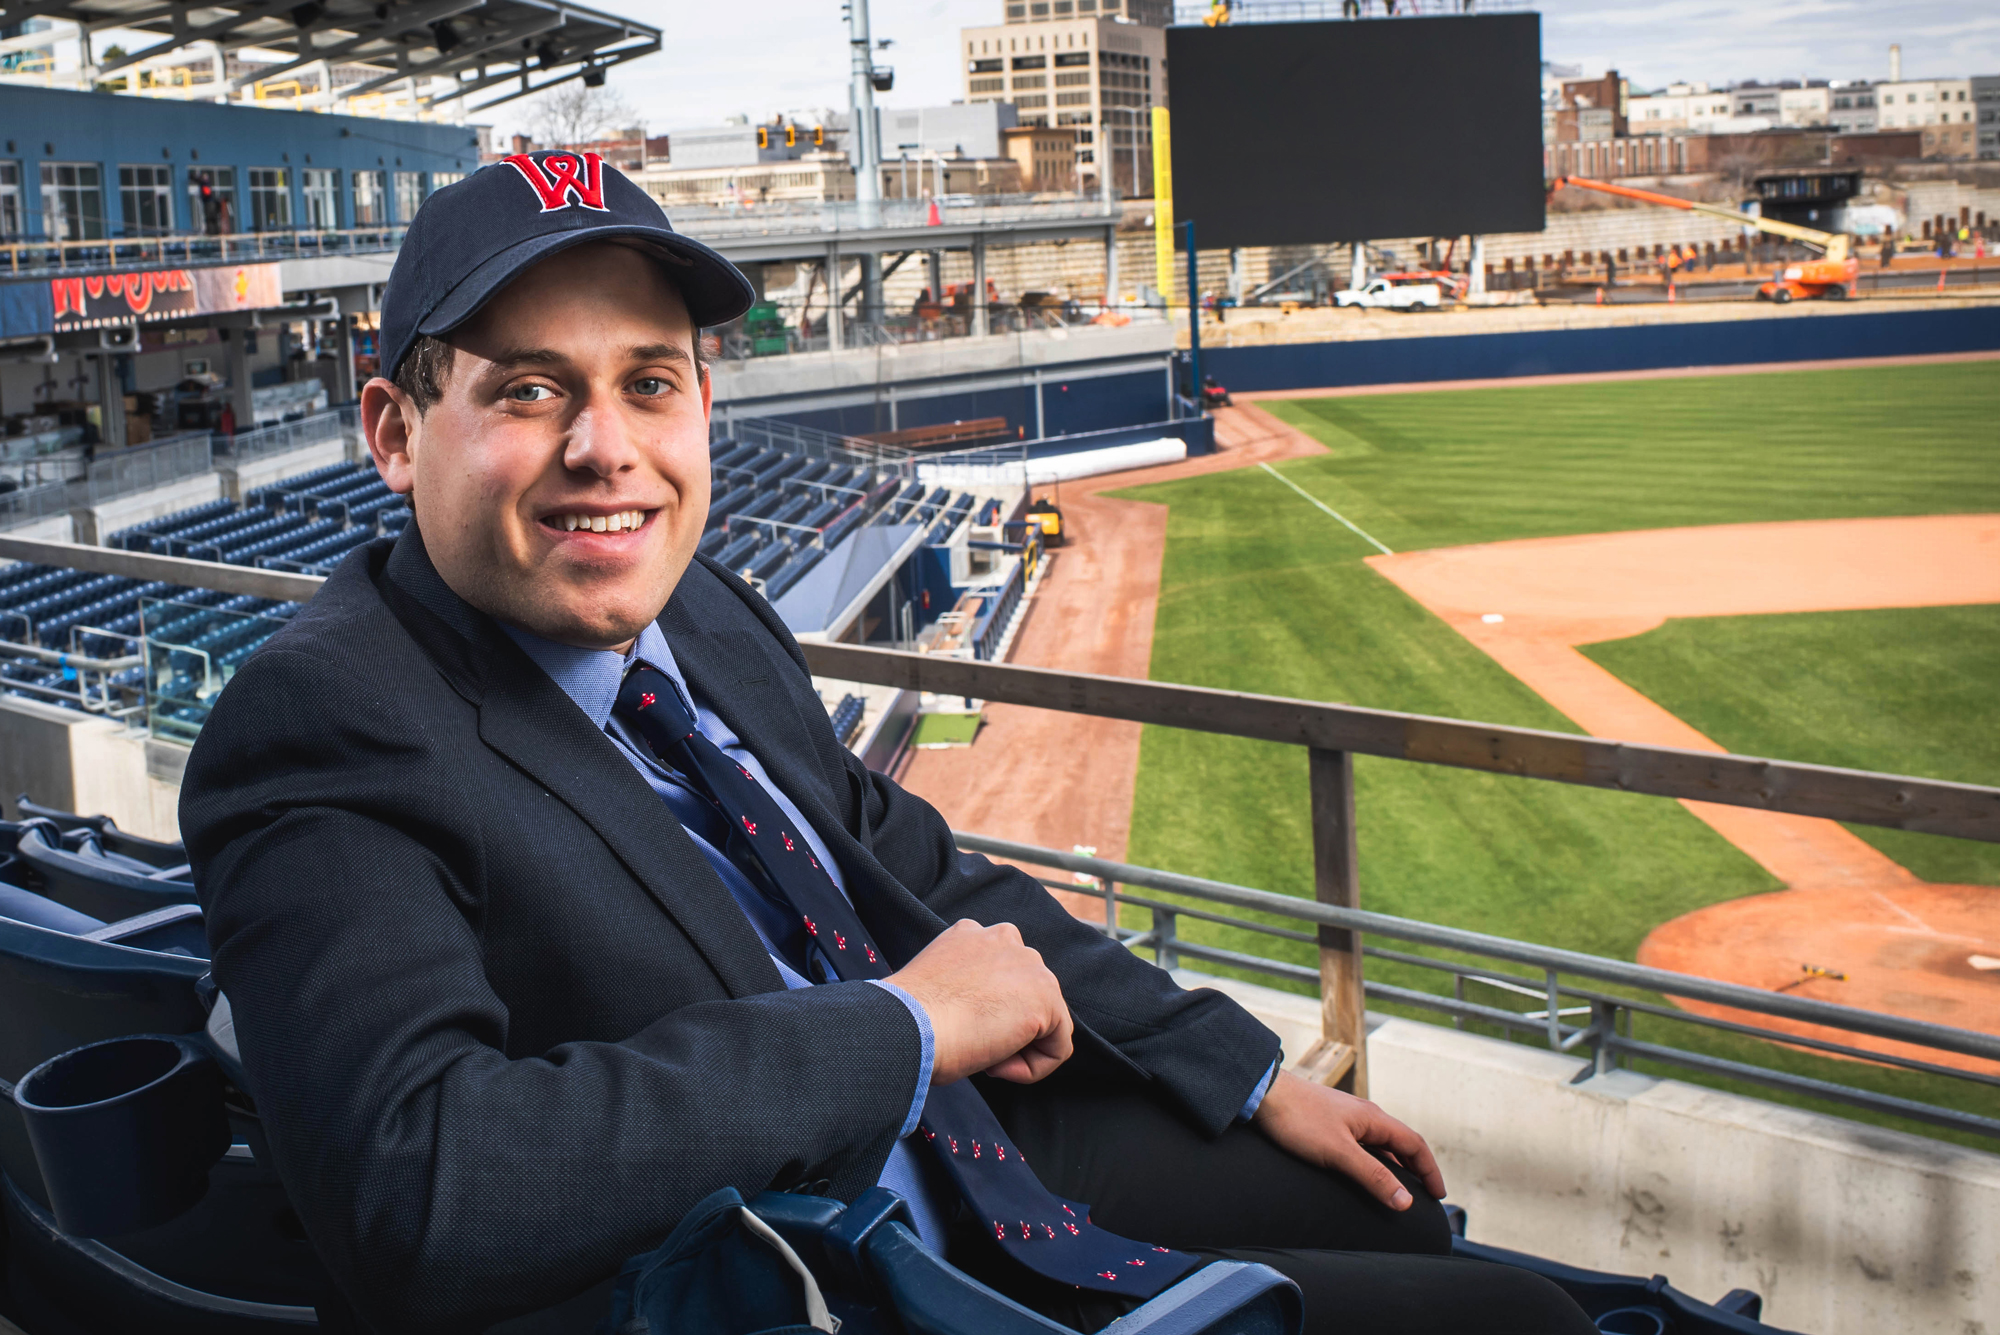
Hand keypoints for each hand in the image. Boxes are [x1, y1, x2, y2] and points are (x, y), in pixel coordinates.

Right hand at [884, 919, 1072, 1085]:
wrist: (906, 1026)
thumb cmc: (907, 1018)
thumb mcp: (937, 986)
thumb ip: (967, 987)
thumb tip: (983, 1017)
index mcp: (974, 934)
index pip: (1000, 976)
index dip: (982, 1012)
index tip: (959, 1028)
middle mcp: (1006, 938)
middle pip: (1026, 995)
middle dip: (1004, 1026)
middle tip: (971, 1043)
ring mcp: (1030, 966)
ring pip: (1045, 1021)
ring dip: (1016, 1047)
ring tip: (982, 1055)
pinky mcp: (1045, 999)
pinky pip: (1057, 1048)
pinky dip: (1033, 1068)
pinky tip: (996, 1066)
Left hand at [1252, 1070, 1445, 1209]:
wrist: (1262, 1093)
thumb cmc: (1298, 1119)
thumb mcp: (1339, 1152)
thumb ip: (1372, 1176)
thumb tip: (1406, 1202)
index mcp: (1374, 1119)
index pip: (1415, 1144)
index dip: (1430, 1170)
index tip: (1439, 1196)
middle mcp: (1365, 1116)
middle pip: (1400, 1143)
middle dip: (1416, 1169)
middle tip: (1425, 1196)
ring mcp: (1347, 1118)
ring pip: (1380, 1144)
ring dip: (1394, 1165)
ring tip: (1398, 1190)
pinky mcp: (1329, 1123)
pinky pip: (1362, 1144)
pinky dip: (1373, 1161)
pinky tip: (1364, 1173)